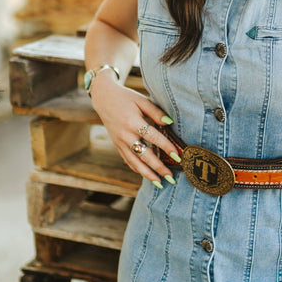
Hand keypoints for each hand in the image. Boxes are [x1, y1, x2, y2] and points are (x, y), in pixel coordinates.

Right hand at [89, 74, 179, 188]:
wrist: (103, 98)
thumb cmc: (126, 98)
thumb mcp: (142, 100)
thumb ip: (156, 112)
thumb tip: (170, 123)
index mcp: (133, 122)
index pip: (153, 137)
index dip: (166, 147)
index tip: (178, 156)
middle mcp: (125, 135)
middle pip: (144, 155)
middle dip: (158, 168)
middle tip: (171, 177)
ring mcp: (119, 142)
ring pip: (134, 162)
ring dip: (147, 174)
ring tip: (160, 183)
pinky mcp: (117, 145)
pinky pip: (127, 160)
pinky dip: (137, 169)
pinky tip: (146, 175)